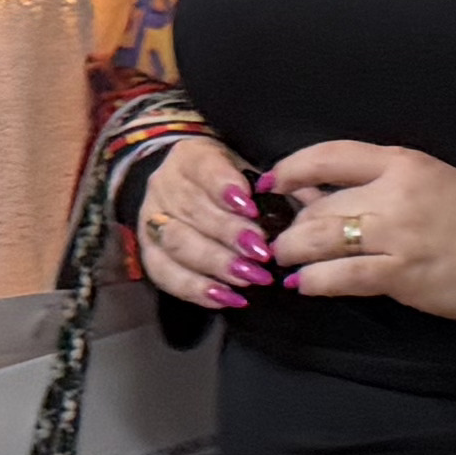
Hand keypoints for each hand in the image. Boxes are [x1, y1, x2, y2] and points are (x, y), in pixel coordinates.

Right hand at [131, 136, 277, 310]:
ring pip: (178, 244)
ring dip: (216, 264)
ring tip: (249, 278)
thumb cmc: (227, 178)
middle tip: (262, 253)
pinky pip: (166, 274)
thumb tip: (307, 202)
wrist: (183, 186)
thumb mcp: (247, 166)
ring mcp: (151, 220)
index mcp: (191, 157)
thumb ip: (272, 184)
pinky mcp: (148, 252)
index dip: (225, 189)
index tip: (252, 207)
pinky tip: (226, 298)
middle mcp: (165, 185)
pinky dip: (196, 289)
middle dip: (229, 235)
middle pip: (192, 211)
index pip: (205, 170)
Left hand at [261, 139, 455, 323]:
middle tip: (278, 241)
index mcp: (402, 162)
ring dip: (292, 253)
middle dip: (289, 226)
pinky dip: (314, 280)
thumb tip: (315, 191)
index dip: (289, 169)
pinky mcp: (402, 273)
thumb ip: (375, 184)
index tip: (268, 183)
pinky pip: (342, 276)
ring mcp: (397, 234)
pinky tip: (304, 284)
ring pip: (321, 239)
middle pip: (317, 205)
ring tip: (284, 262)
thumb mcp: (428, 182)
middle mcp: (394, 192)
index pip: (328, 155)